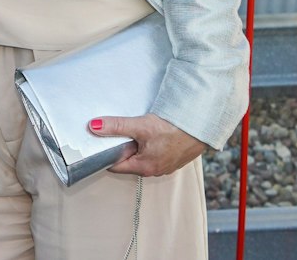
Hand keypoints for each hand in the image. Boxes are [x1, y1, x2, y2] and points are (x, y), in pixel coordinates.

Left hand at [90, 113, 207, 176]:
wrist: (202, 126)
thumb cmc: (174, 129)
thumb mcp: (140, 126)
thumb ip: (116, 126)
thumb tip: (94, 127)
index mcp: (143, 167)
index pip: (115, 165)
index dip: (105, 153)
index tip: (97, 142)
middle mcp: (154, 170)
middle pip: (128, 160)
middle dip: (121, 147)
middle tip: (116, 131)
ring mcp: (164, 165)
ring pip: (141, 156)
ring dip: (136, 144)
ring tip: (135, 130)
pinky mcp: (173, 158)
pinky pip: (154, 153)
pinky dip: (149, 144)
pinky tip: (151, 132)